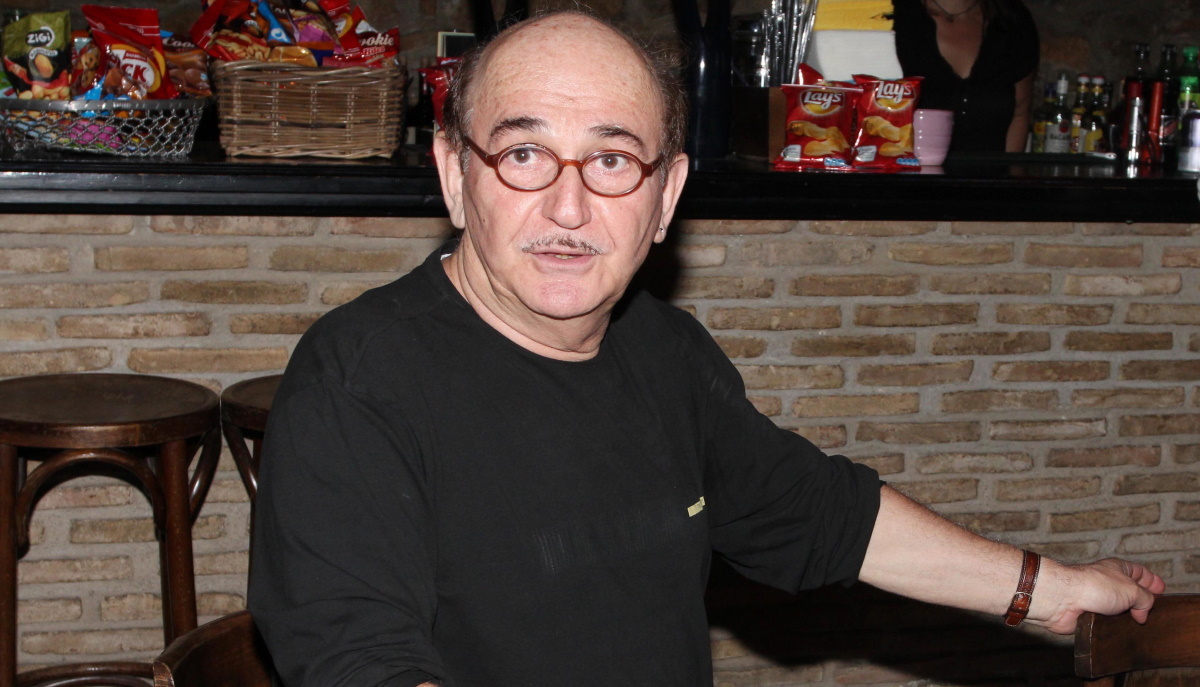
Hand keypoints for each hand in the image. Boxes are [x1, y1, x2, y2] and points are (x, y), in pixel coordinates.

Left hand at [1028, 558, 1166, 634]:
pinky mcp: (1090, 615)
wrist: (1063, 599)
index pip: (1139, 572)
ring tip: (1139, 623)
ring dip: (1128, 616)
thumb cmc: (1092, 586)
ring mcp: (1098, 599)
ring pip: (1119, 609)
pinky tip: (1122, 631)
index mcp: (1118, 569)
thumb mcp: (1132, 590)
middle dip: (1142, 602)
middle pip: (1130, 592)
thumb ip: (1146, 600)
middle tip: (1153, 611)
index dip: (1151, 581)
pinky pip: (1107, 622)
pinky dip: (1115, 626)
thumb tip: (1143, 613)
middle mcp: (1107, 582)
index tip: (1161, 590)